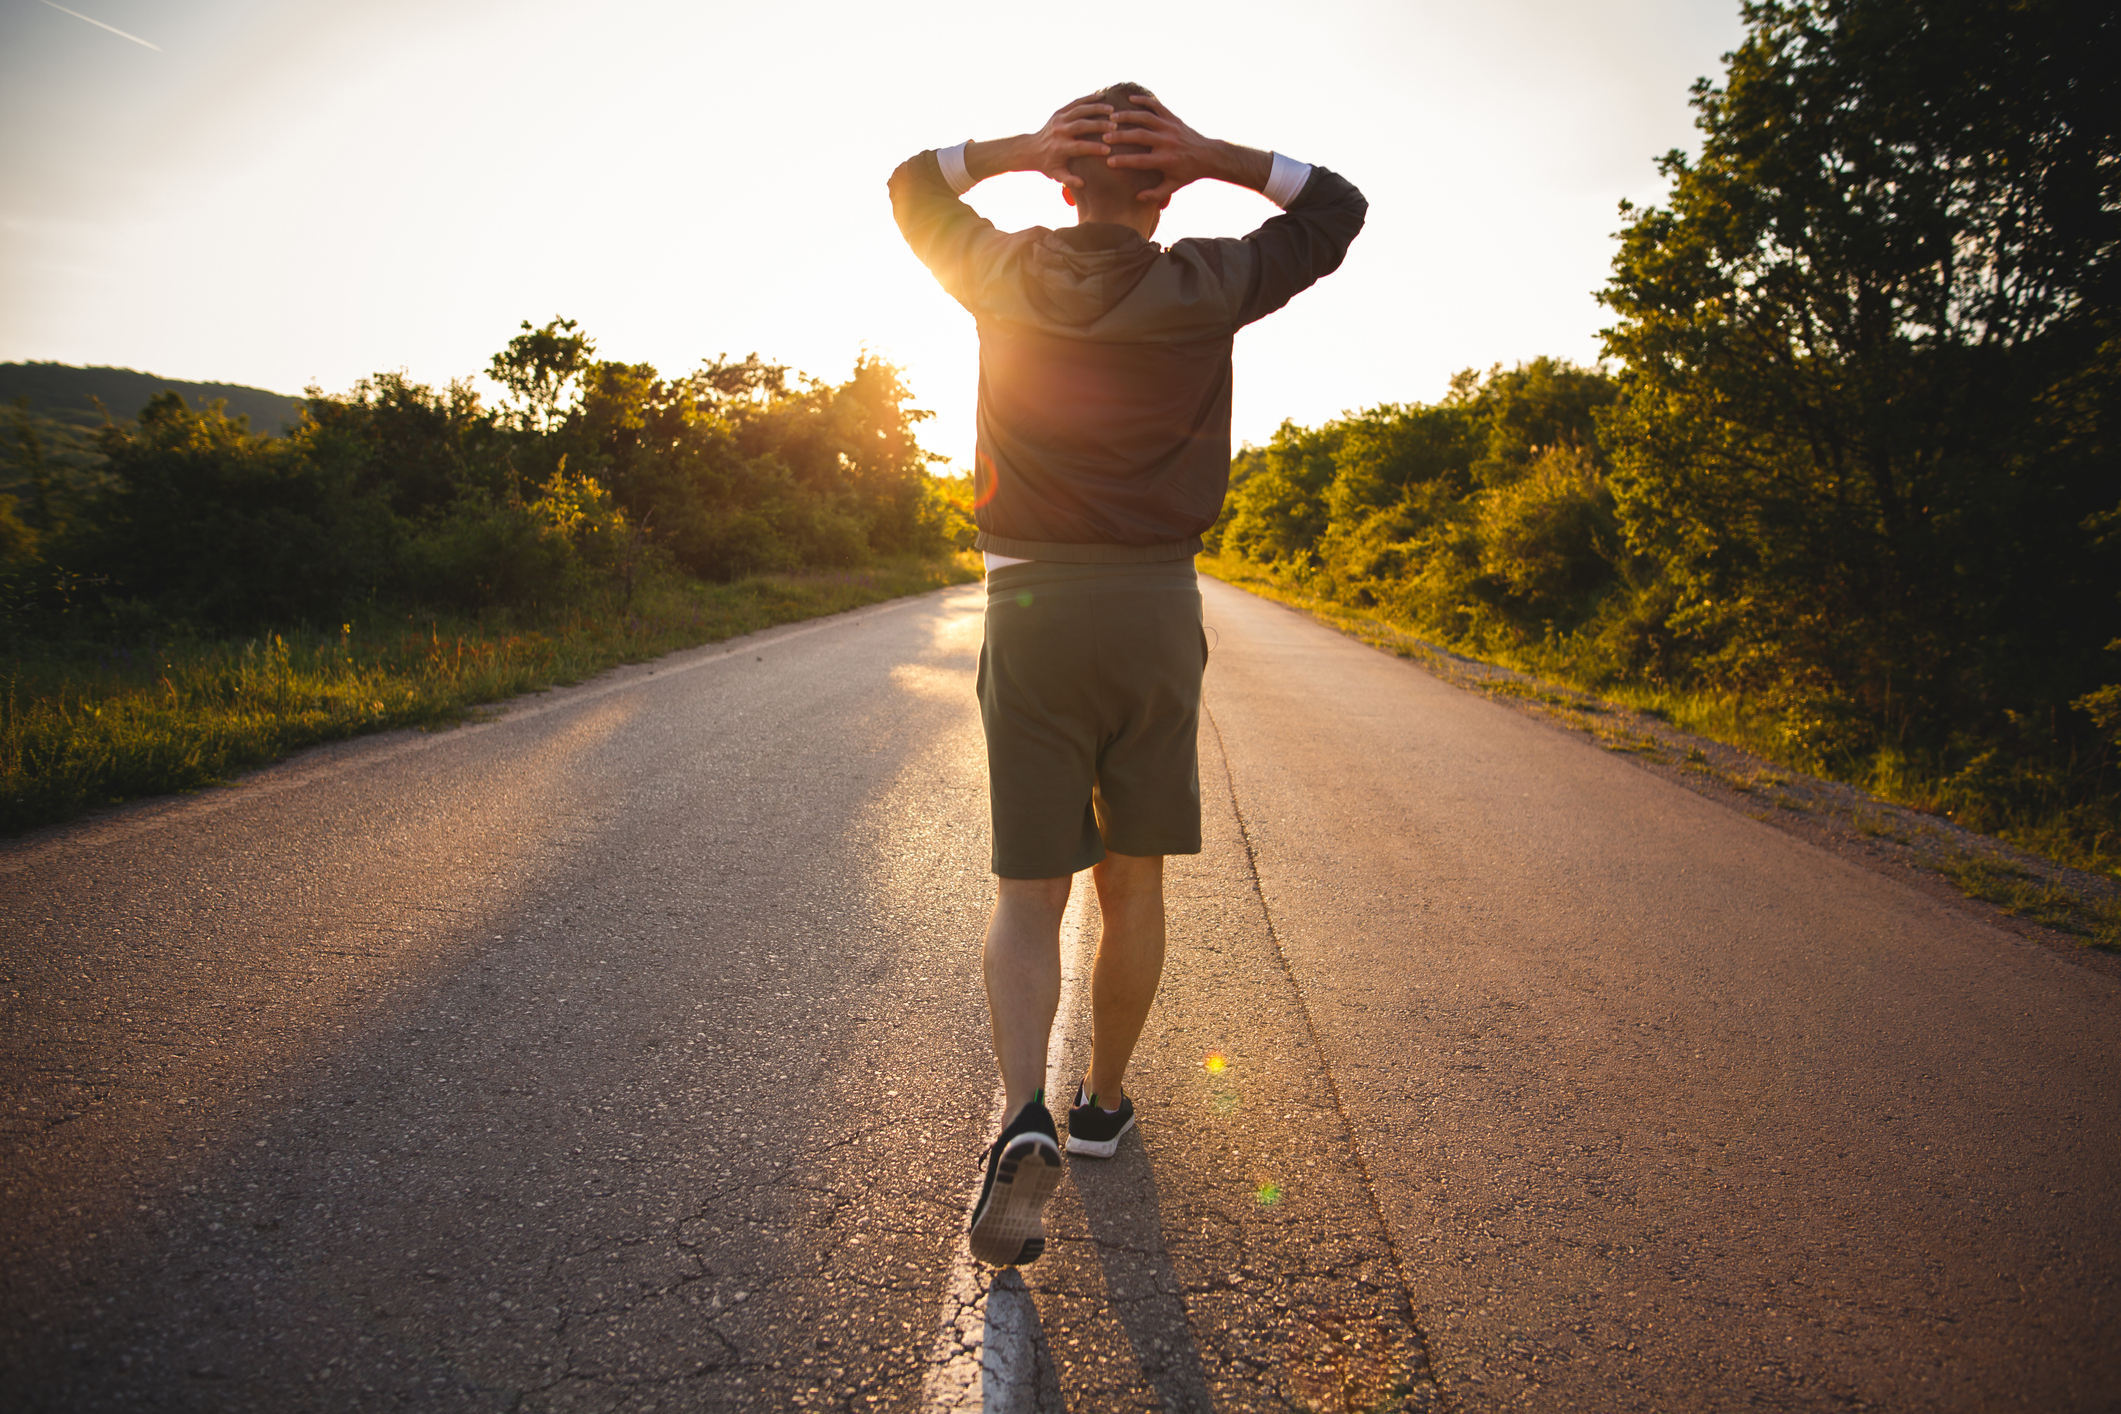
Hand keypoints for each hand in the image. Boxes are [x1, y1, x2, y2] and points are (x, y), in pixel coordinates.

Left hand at [971, 95, 1113, 188]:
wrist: (1031, 149)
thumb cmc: (1048, 164)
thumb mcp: (1057, 174)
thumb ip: (1069, 180)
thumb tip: (1082, 184)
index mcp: (1060, 148)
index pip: (1080, 147)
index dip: (1094, 148)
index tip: (1109, 150)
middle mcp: (1059, 131)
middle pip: (1081, 126)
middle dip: (1099, 125)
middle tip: (1115, 126)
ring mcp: (1059, 119)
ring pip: (1080, 111)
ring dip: (1096, 109)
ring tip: (1112, 110)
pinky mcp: (1060, 112)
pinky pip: (1076, 103)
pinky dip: (1089, 99)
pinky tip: (1102, 97)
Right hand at [1102, 92, 1268, 203]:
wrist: (1208, 155)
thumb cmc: (1188, 173)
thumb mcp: (1173, 186)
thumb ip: (1156, 194)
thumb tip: (1137, 198)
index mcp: (1166, 160)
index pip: (1141, 161)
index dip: (1124, 161)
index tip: (1109, 162)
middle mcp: (1167, 142)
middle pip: (1140, 136)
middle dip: (1121, 136)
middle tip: (1104, 137)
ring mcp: (1170, 127)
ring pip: (1146, 118)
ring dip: (1127, 116)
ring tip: (1111, 117)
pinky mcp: (1173, 118)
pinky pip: (1157, 106)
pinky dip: (1144, 101)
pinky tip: (1130, 99)